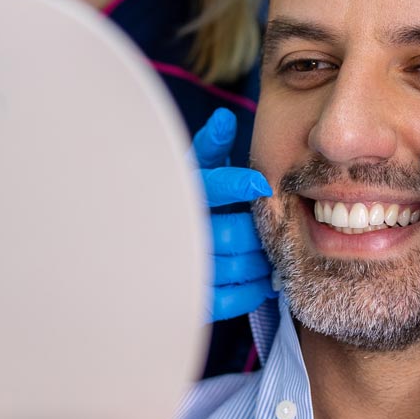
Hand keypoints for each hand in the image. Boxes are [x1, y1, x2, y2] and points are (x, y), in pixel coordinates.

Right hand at [193, 108, 276, 321]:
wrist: (146, 246)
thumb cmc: (186, 199)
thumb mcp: (194, 168)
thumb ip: (212, 145)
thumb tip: (225, 119)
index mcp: (183, 196)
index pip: (211, 186)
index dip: (237, 183)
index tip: (260, 184)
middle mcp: (178, 231)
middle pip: (234, 233)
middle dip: (259, 233)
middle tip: (273, 232)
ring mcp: (182, 267)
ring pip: (237, 267)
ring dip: (262, 262)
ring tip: (268, 256)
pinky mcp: (190, 297)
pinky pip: (230, 299)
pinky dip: (252, 291)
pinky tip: (260, 281)